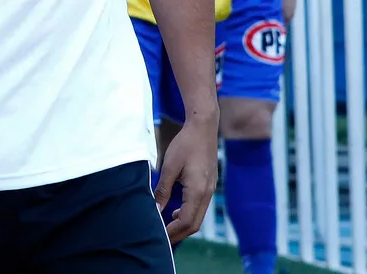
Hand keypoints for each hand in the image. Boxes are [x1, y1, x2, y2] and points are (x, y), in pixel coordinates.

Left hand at [155, 112, 218, 242]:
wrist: (203, 128)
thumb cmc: (185, 144)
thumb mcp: (169, 166)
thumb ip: (163, 190)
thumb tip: (155, 209)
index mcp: (197, 190)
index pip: (186, 221)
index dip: (172, 231)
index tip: (159, 236)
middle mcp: (207, 193)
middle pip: (194, 224)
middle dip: (178, 234)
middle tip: (161, 238)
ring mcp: (210, 190)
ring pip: (198, 217)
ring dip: (183, 225)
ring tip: (166, 227)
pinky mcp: (209, 185)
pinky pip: (200, 207)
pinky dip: (188, 214)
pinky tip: (176, 211)